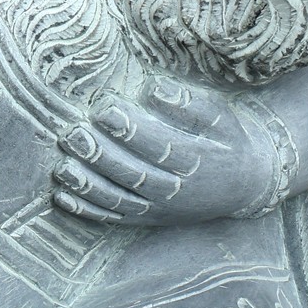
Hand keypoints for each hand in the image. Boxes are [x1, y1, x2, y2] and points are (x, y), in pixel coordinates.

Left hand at [51, 76, 288, 226]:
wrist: (244, 186)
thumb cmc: (227, 142)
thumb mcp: (221, 118)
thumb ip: (190, 105)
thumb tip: (153, 88)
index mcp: (197, 162)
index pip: (159, 146)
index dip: (130, 129)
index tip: (104, 108)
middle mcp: (177, 190)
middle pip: (134, 174)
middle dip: (101, 155)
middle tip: (73, 133)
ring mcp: (160, 209)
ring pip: (119, 201)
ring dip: (88, 185)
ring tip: (63, 165)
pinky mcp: (148, 220)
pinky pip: (114, 219)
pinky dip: (87, 211)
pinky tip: (62, 196)